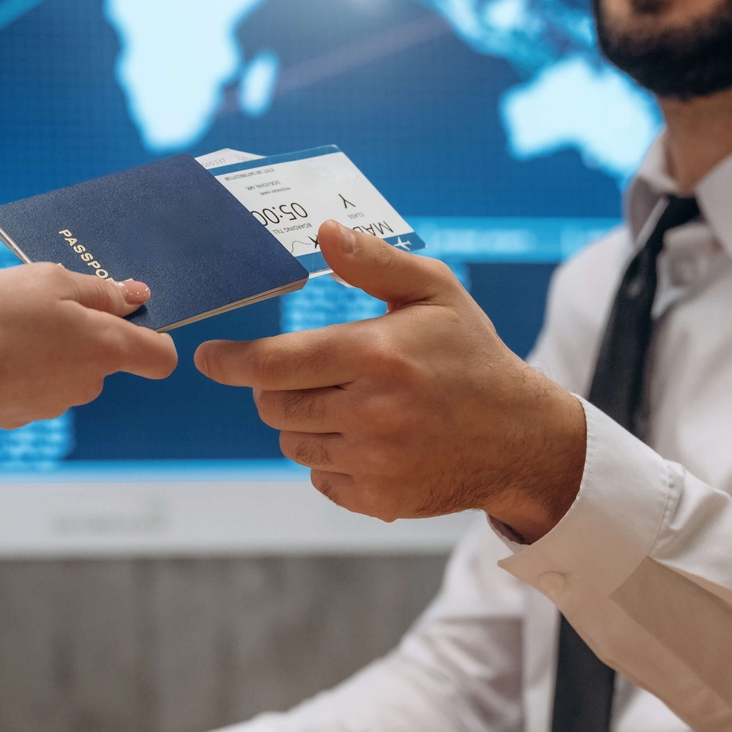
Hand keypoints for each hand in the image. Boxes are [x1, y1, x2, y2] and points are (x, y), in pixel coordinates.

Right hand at [0, 263, 177, 466]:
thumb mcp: (46, 281)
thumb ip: (99, 290)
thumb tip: (137, 298)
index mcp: (105, 350)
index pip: (160, 356)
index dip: (151, 331)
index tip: (122, 309)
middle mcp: (86, 385)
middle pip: (105, 355)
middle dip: (83, 327)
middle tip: (41, 298)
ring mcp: (51, 404)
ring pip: (65, 366)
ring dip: (47, 342)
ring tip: (4, 317)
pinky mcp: (16, 413)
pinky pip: (31, 381)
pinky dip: (18, 362)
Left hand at [195, 220, 586, 539]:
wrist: (522, 436)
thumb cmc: (471, 355)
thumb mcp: (435, 293)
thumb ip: (374, 262)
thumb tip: (323, 231)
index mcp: (375, 355)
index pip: (272, 364)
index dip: (230, 361)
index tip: (209, 357)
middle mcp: (370, 413)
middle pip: (273, 406)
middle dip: (276, 388)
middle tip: (308, 374)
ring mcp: (374, 463)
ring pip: (293, 444)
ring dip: (304, 423)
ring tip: (350, 405)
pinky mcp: (380, 499)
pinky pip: (321, 479)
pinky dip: (331, 460)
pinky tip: (368, 441)